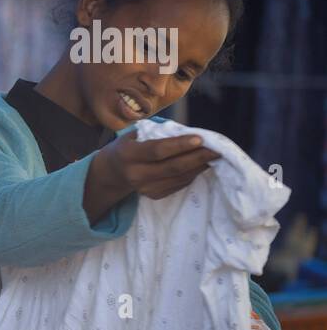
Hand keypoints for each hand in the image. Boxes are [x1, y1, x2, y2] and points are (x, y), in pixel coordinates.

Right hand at [84, 131, 218, 222]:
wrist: (112, 172)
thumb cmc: (128, 145)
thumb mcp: (134, 134)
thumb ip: (157, 133)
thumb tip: (190, 133)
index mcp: (128, 154)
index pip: (158, 150)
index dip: (180, 145)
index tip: (201, 138)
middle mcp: (135, 174)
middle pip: (172, 167)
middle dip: (198, 157)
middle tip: (218, 148)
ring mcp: (144, 188)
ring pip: (179, 177)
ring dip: (199, 166)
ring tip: (214, 155)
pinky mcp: (153, 195)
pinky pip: (179, 184)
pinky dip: (193, 174)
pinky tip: (202, 164)